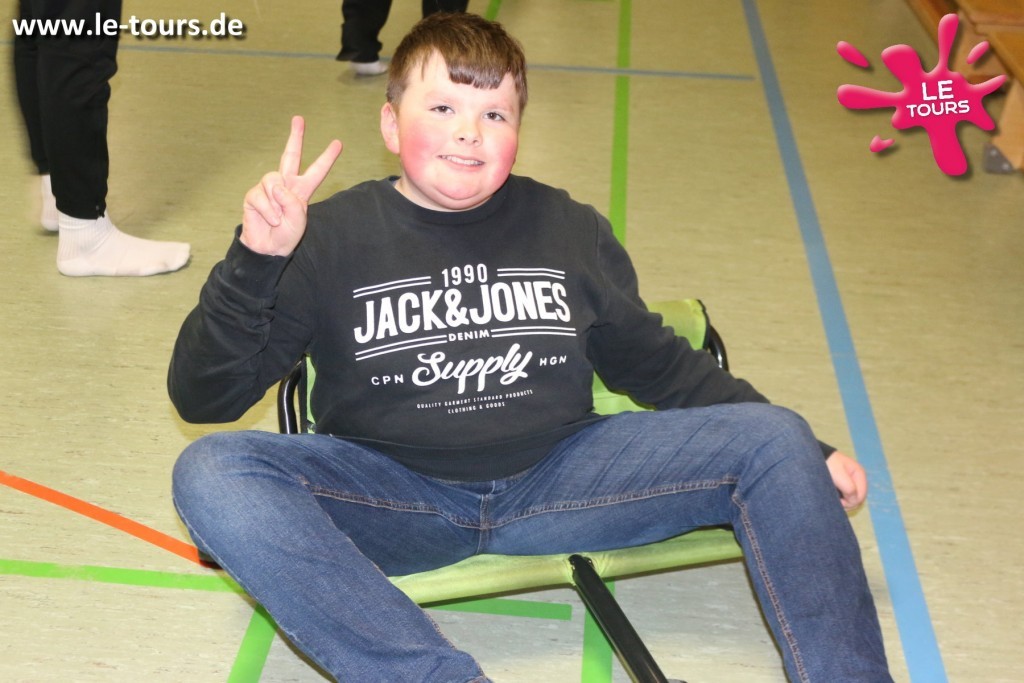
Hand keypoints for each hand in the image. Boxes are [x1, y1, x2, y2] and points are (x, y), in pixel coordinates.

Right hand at [241, 116, 342, 256]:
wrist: (267, 248)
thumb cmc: (285, 235)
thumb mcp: (298, 220)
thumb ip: (292, 202)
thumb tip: (277, 186)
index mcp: (301, 190)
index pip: (316, 171)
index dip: (327, 158)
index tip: (338, 143)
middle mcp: (285, 185)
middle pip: (291, 155)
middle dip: (295, 137)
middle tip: (299, 119)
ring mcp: (268, 188)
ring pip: (272, 180)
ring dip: (276, 203)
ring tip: (277, 218)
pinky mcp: (253, 195)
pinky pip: (261, 196)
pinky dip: (267, 210)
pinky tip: (269, 219)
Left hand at [826, 450, 867, 510]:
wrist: (814, 458)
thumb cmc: (827, 464)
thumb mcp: (838, 475)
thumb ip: (849, 487)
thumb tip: (854, 500)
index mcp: (860, 474)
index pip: (861, 495)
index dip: (852, 502)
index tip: (840, 501)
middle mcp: (858, 479)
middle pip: (859, 498)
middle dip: (849, 503)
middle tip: (836, 502)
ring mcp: (852, 482)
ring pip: (853, 499)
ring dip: (845, 503)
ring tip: (835, 501)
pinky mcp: (845, 485)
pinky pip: (847, 497)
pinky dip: (843, 500)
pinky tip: (835, 499)